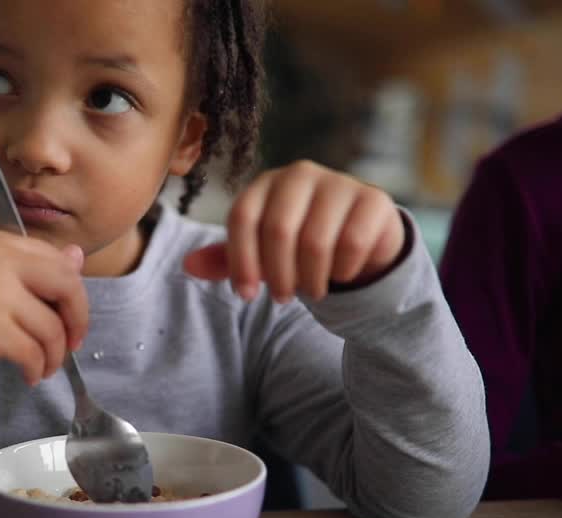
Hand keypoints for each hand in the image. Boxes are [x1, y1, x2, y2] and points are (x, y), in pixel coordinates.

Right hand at [0, 231, 88, 385]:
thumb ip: (31, 267)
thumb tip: (77, 257)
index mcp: (0, 243)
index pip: (60, 262)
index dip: (74, 294)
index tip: (71, 317)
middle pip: (66, 288)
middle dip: (77, 321)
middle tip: (71, 344)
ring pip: (51, 328)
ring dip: (55, 355)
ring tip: (43, 367)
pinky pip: (33, 352)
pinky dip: (37, 368)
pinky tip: (29, 375)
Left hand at [182, 160, 405, 301]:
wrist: (360, 242)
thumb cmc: (300, 248)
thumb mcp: (261, 254)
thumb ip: (227, 259)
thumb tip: (188, 266)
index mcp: (266, 184)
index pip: (242, 217)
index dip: (241, 261)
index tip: (246, 296)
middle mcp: (300, 174)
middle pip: (278, 230)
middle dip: (278, 274)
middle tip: (283, 299)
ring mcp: (339, 182)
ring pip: (316, 242)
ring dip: (311, 279)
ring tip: (313, 290)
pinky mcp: (373, 199)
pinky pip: (352, 244)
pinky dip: (343, 270)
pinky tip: (341, 273)